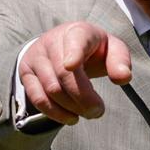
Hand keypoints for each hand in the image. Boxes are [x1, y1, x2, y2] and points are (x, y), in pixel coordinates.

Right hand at [18, 22, 132, 125]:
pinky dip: (55, 113)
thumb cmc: (95, 50)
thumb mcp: (113, 50)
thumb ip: (120, 62)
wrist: (66, 45)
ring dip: (71, 107)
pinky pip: (37, 97)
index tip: (72, 65)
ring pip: (51, 89)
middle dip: (82, 97)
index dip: (73, 52)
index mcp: (78, 31)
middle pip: (63, 73)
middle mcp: (52, 41)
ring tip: (88, 114)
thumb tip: (123, 78)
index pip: (75, 40)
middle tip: (98, 112)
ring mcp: (36, 56)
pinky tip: (71, 118)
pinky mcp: (26, 72)